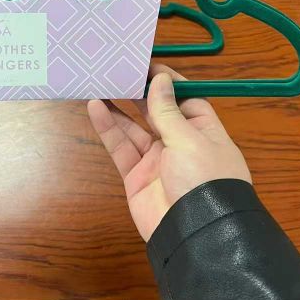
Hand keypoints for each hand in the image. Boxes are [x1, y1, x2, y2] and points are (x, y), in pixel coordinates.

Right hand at [87, 64, 251, 241]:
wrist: (195, 235)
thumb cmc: (203, 179)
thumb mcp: (189, 139)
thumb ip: (168, 110)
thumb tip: (161, 79)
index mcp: (203, 131)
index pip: (184, 98)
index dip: (166, 81)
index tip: (145, 63)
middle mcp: (180, 143)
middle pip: (156, 111)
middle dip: (138, 91)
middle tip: (116, 69)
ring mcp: (157, 160)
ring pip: (134, 127)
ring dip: (118, 106)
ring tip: (99, 82)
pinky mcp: (136, 176)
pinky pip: (121, 147)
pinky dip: (108, 128)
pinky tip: (95, 107)